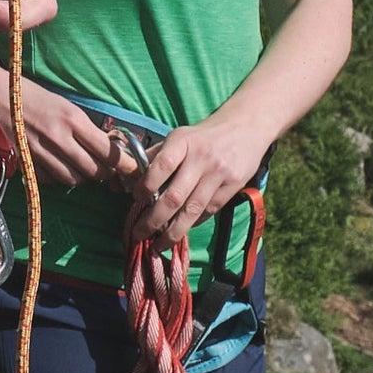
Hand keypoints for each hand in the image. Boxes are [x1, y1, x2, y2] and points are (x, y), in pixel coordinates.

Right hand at [12, 80, 144, 190]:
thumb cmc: (34, 95)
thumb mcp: (66, 105)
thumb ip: (85, 127)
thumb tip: (108, 146)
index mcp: (72, 118)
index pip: (106, 150)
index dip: (123, 164)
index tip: (131, 168)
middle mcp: (58, 136)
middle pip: (92, 169)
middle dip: (104, 173)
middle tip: (108, 170)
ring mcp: (40, 151)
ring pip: (72, 178)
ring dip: (83, 177)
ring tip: (85, 169)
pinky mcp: (25, 161)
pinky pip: (50, 180)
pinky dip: (59, 178)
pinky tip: (60, 168)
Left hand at [132, 113, 264, 253]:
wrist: (245, 128)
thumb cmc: (202, 137)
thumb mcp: (178, 138)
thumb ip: (155, 157)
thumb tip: (127, 180)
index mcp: (182, 142)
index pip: (161, 165)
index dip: (146, 185)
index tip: (135, 199)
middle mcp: (201, 158)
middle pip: (175, 196)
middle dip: (154, 219)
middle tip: (139, 234)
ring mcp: (218, 174)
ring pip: (192, 210)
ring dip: (172, 232)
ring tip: (158, 245)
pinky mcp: (233, 187)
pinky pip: (208, 211)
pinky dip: (192, 223)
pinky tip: (180, 231)